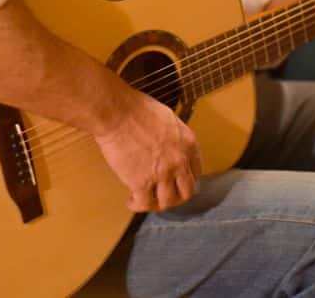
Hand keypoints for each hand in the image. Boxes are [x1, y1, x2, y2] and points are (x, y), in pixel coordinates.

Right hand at [94, 91, 201, 212]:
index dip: (185, 178)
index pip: (196, 171)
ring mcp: (162, 174)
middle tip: (165, 196)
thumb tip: (168, 144)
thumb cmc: (137, 108)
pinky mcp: (141, 182)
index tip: (176, 181)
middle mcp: (179, 161)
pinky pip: (144, 203)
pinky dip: (137, 206)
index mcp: (188, 143)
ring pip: (168, 202)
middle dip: (176, 196)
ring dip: (158, 204)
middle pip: (187, 191)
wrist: (117, 113)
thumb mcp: (167, 117)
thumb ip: (173, 135)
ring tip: (147, 200)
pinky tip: (131, 202)